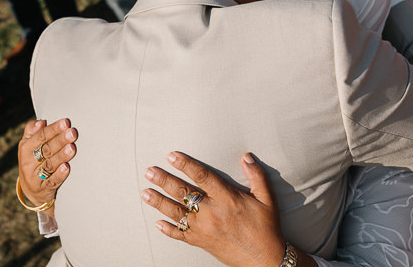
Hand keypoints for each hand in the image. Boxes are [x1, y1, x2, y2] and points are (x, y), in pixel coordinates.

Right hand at [17, 119, 77, 206]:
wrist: (31, 190)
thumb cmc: (33, 160)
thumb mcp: (28, 146)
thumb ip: (33, 131)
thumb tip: (41, 121)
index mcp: (25, 148)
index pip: (40, 137)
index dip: (53, 129)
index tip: (66, 122)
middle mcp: (28, 163)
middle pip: (46, 150)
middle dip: (60, 140)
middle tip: (72, 133)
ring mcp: (35, 177)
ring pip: (49, 165)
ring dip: (61, 156)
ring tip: (72, 148)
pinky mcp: (43, 189)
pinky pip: (51, 182)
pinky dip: (59, 175)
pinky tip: (66, 167)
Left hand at [142, 152, 285, 266]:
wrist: (266, 259)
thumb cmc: (267, 227)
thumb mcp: (267, 199)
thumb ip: (256, 176)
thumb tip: (246, 156)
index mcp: (227, 198)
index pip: (202, 177)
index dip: (186, 165)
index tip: (172, 156)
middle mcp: (212, 213)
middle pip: (183, 193)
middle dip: (164, 181)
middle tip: (149, 172)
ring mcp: (205, 229)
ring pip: (177, 214)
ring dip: (159, 202)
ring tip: (145, 192)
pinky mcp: (202, 242)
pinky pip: (181, 236)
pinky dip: (168, 230)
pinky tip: (157, 223)